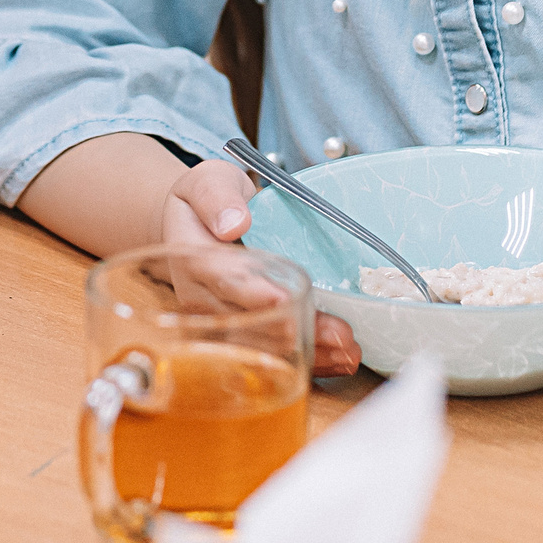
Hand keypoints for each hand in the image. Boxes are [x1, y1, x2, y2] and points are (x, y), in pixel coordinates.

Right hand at [161, 159, 361, 378]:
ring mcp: (221, 322)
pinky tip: (339, 360)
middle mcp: (203, 300)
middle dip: (295, 331)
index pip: (221, 279)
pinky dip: (308, 359)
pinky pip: (272, 354)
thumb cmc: (206, 203)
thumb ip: (217, 197)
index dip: (252, 292)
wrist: (194, 227)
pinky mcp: (241, 333)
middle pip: (249, 324)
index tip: (284, 298)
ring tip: (349, 350)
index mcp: (193, 259)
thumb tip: (234, 223)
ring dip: (307, 352)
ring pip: (263, 347)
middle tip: (341, 333)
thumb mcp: (208, 182)